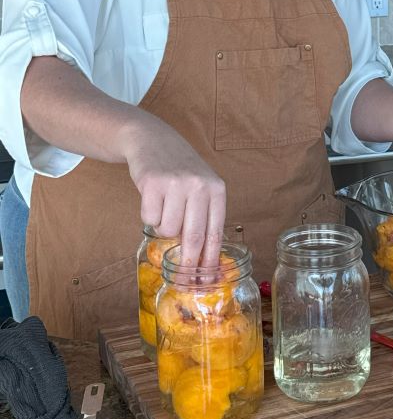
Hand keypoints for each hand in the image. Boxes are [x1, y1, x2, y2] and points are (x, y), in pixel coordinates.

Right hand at [120, 113, 225, 266]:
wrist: (153, 140)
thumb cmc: (180, 170)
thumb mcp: (202, 186)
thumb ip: (205, 214)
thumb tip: (204, 257)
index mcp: (217, 189)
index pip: (216, 232)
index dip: (211, 259)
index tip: (208, 278)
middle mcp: (199, 185)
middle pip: (193, 236)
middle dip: (189, 261)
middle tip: (184, 278)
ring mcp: (176, 183)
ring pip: (168, 229)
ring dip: (163, 229)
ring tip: (165, 209)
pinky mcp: (152, 183)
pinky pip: (150, 219)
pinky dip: (149, 216)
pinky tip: (153, 199)